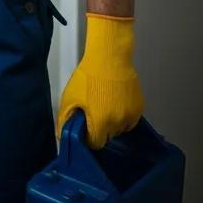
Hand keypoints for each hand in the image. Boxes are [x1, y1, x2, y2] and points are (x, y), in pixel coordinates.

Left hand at [56, 12, 144, 148]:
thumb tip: (62, 136)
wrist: (109, 58)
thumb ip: (65, 120)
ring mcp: (131, 115)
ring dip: (113, 123)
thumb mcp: (70, 97)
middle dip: (100, 128)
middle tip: (94, 111)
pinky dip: (123, 115)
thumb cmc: (88, 77)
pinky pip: (130, 120)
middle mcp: (119, 123)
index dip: (89, 136)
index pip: (96, 143)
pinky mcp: (140, 107)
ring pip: (120, 129)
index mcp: (101, 122)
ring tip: (105, 104)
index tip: (85, 126)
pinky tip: (115, 102)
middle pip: (108, 136)